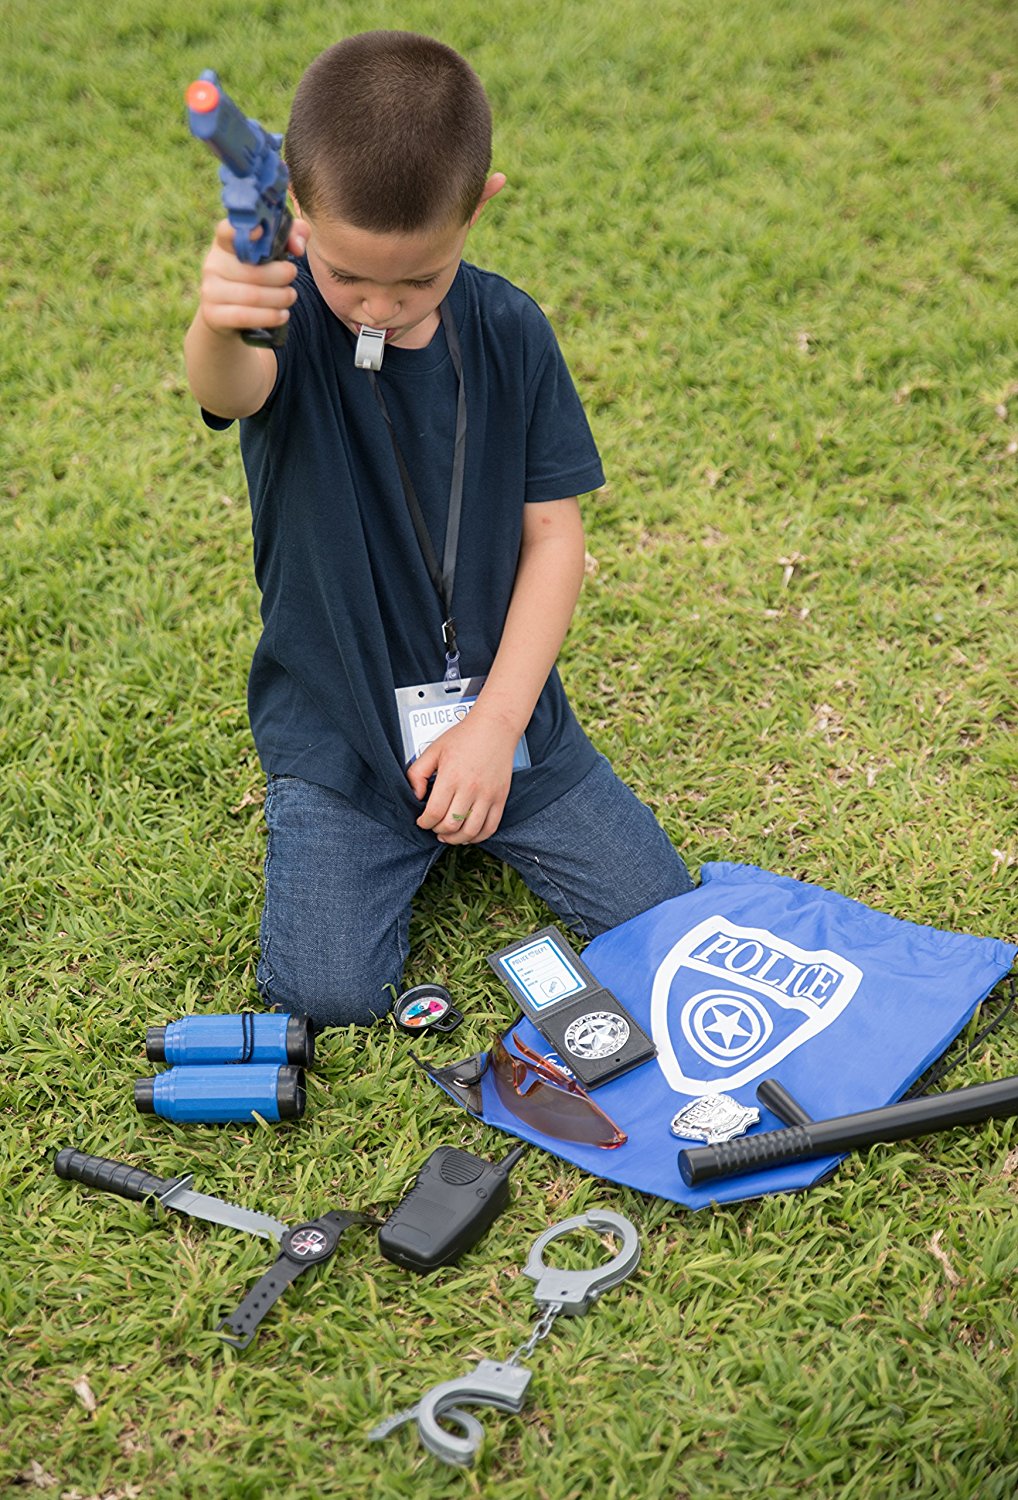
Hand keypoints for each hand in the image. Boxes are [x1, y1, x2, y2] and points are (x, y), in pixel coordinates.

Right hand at [197, 217, 309, 338]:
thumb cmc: (255, 277)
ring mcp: (210, 290)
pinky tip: (282, 315)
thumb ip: (290, 237)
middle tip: (292, 276)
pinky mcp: (213, 314)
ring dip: (279, 298)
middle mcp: (213, 264)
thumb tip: (298, 246)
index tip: (260, 231)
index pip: (227, 232)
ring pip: (252, 296)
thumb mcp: (272, 254)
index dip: (241, 231)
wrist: (228, 315)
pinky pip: (244, 316)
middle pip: (251, 271)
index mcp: (225, 244)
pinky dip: (269, 317)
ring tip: (290, 296)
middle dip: (280, 275)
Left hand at [407, 711, 516, 844]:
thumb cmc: (464, 736)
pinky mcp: (500, 798)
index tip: (422, 821)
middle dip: (438, 831)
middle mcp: (470, 788)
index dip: (424, 823)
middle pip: (451, 825)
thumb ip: (417, 773)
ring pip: (471, 831)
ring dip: (456, 839)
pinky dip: (479, 837)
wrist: (495, 727)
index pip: (434, 813)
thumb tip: (415, 795)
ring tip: (449, 836)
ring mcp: (488, 795)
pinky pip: (491, 827)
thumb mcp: (433, 750)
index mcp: (451, 777)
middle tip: (434, 827)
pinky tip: (469, 835)